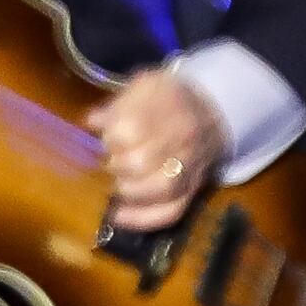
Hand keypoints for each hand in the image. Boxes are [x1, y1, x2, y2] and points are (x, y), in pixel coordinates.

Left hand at [95, 64, 230, 234]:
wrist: (213, 110)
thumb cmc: (168, 99)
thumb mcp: (143, 87)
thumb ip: (117, 104)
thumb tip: (93, 122)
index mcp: (170, 104)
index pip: (131, 129)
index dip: (111, 138)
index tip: (107, 138)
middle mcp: (186, 136)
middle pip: (143, 161)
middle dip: (116, 165)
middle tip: (110, 161)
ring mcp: (192, 165)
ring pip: (161, 189)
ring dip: (129, 191)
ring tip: (116, 184)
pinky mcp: (193, 189)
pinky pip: (171, 212)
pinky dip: (142, 218)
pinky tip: (118, 215)